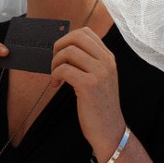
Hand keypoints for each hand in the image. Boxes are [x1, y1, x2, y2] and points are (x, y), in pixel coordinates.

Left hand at [51, 27, 125, 149]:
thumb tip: (64, 47)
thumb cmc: (99, 104)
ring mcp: (100, 72)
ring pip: (68, 51)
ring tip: (55, 76)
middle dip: (59, 46)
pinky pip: (64, 69)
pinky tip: (55, 84)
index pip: (85, 32)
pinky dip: (54, 75)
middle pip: (76, 37)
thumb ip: (88, 60)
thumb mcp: (99, 77)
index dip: (67, 39)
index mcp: (108, 57)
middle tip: (55, 61)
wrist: (109, 129)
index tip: (61, 53)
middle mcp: (106, 61)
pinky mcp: (89, 85)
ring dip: (55, 63)